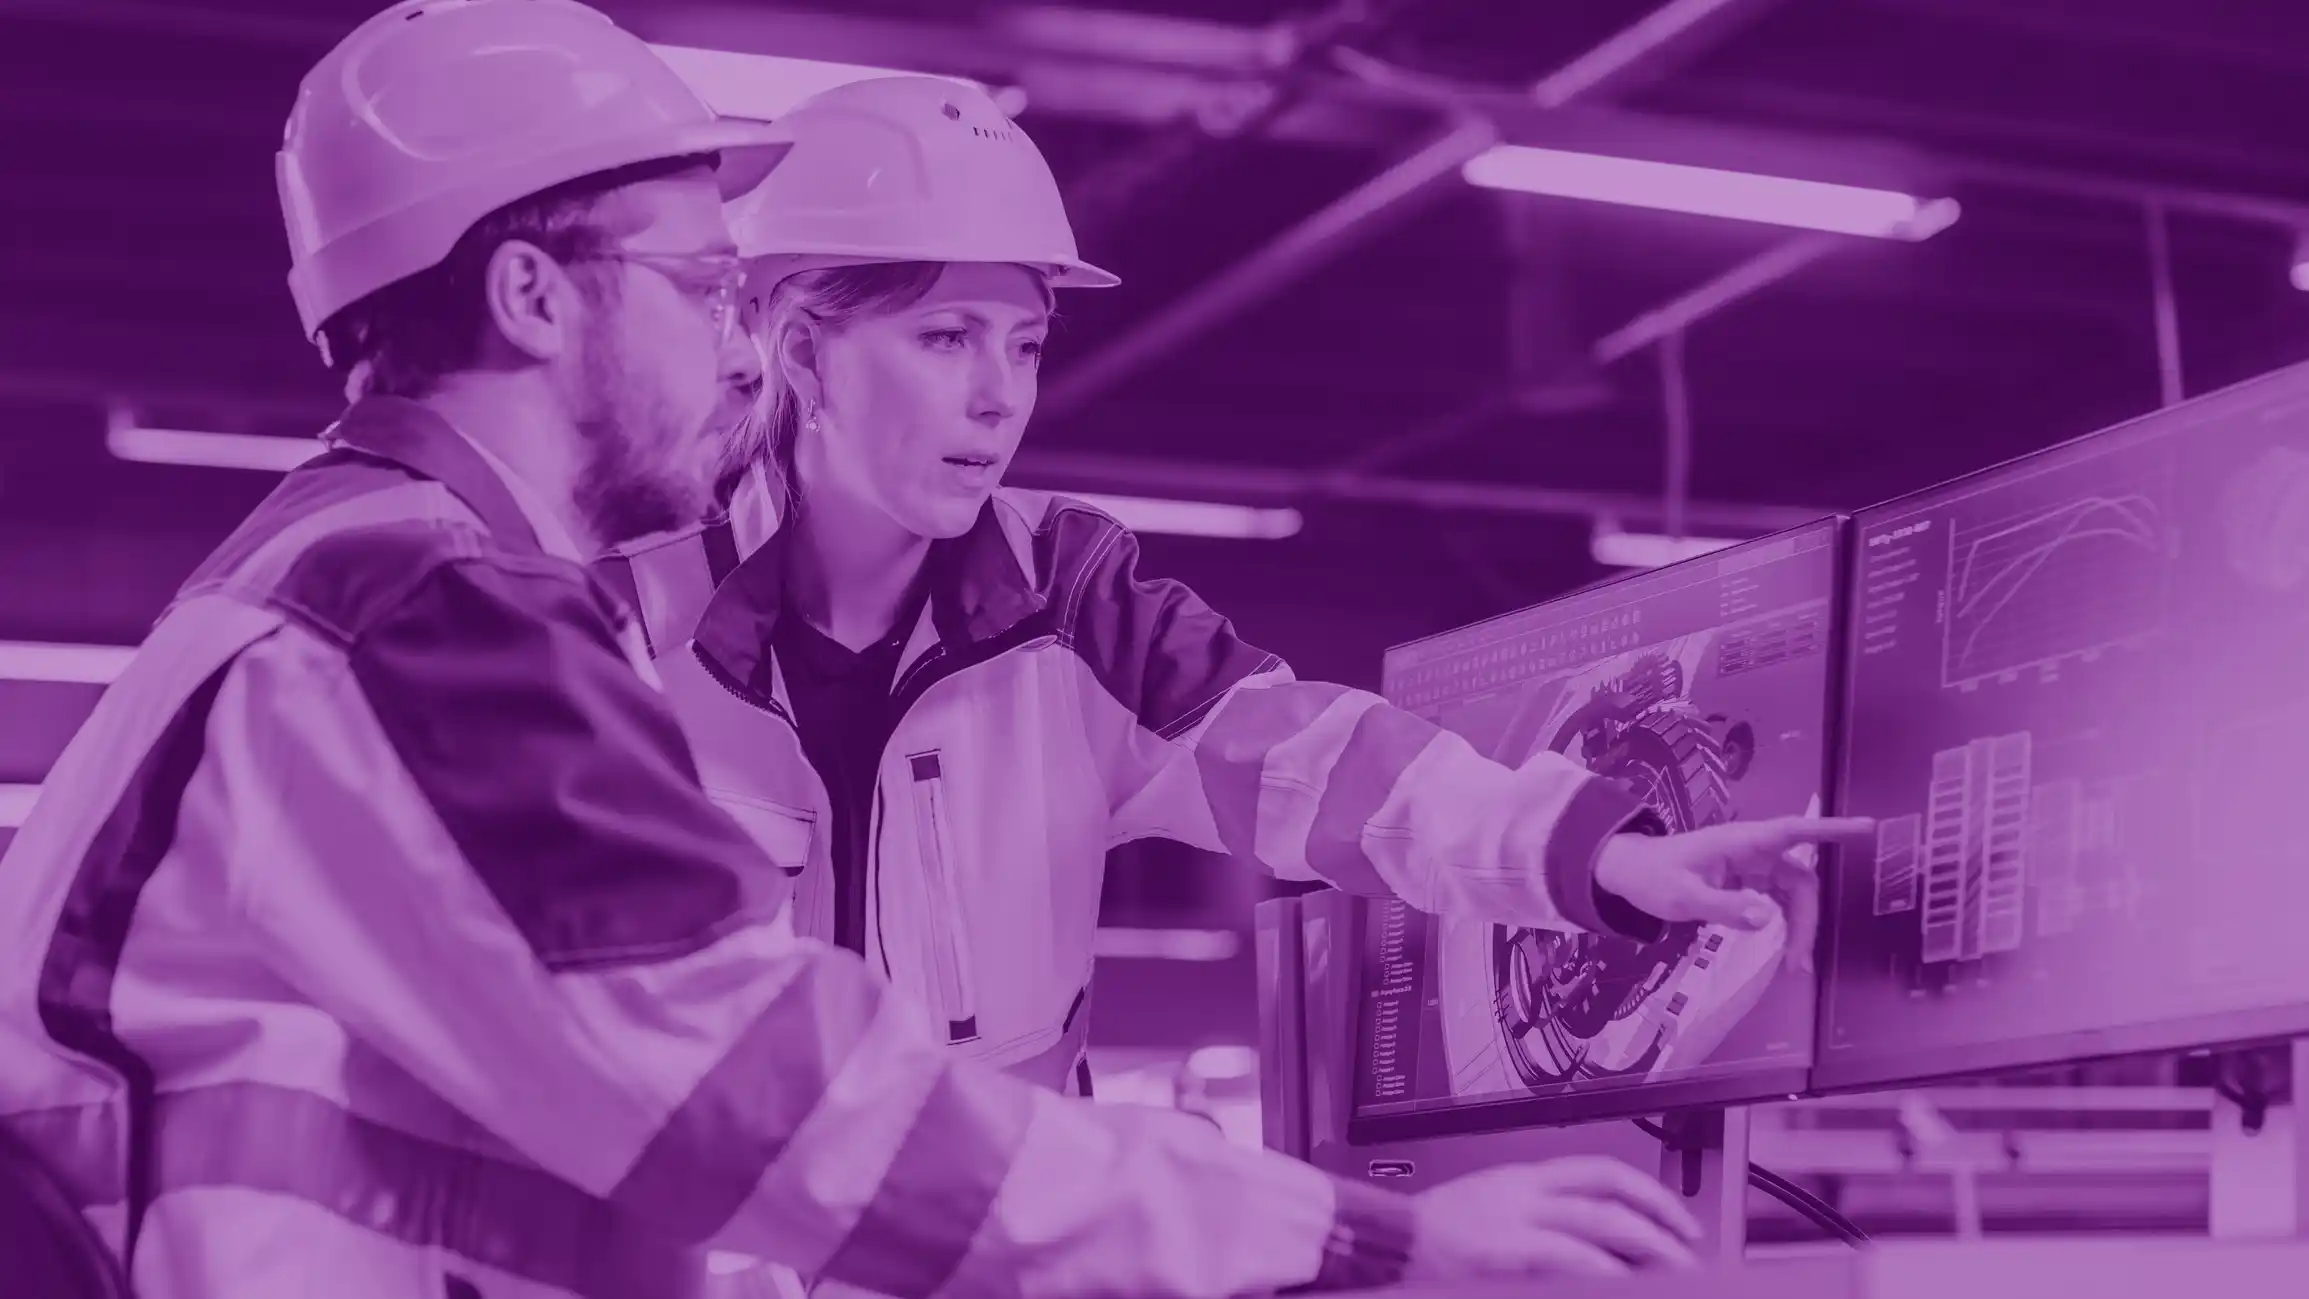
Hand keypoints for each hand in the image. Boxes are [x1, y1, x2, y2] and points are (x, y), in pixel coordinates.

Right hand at [1402, 1157, 1703, 1281]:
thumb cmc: (1432, 1236)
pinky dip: (1599, 1270)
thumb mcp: (1489, 1208)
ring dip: (1646, 1248)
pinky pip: (1565, 1257)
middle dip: (1659, 1225)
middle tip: (1687, 1252)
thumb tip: (1596, 1240)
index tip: (1677, 1220)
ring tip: (1673, 1268)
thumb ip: (1538, 1214)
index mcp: (1522, 1179)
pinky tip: (1619, 1281)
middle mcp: (1523, 1194)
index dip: (1650, 1193)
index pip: (1602, 1171)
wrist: (1383, 1242)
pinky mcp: (1503, 1253)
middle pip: (1610, 1198)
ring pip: (1598, 1224)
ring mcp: (1514, 1222)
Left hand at [1592, 812, 1875, 973]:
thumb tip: (1767, 918)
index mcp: (1740, 843)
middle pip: (1799, 880)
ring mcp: (1752, 867)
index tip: (1866, 827)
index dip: (1830, 829)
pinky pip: (1778, 902)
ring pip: (1793, 895)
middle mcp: (1753, 851)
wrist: (1629, 873)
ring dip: (1798, 928)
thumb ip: (1723, 907)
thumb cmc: (1652, 877)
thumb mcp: (1681, 897)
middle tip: (1798, 962)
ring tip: (1792, 966)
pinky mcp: (1747, 882)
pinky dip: (1785, 927)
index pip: (1793, 831)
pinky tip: (1783, 953)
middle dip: (1807, 919)